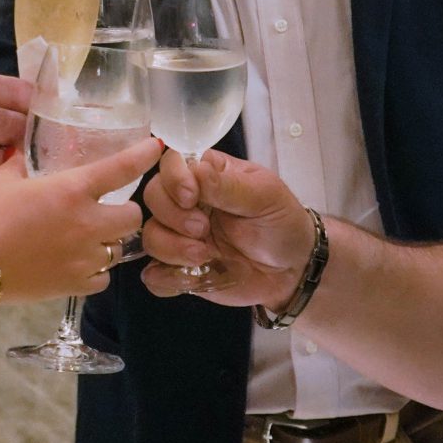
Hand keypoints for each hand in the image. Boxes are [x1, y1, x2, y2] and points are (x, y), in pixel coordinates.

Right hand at [0, 139, 156, 303]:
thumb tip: (29, 151)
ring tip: (88, 238)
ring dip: (109, 241)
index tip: (157, 148)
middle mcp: (86, 224)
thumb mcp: (1, 178)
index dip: (144, 155)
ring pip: (119, 250)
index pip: (122, 168)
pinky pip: (102, 278)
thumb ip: (23, 162)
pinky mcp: (74, 285)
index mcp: (71, 190)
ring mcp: (83, 258)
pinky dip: (96, 271)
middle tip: (106, 209)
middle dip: (125, 212)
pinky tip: (77, 264)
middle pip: (133, 218)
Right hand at [139, 149, 314, 308]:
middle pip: (152, 197)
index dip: (173, 179)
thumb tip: (195, 171)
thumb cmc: (282, 222)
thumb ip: (228, 185)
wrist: (292, 270)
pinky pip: (154, 275)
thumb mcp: (265, 196)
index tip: (192, 197)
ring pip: (149, 236)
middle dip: (173, 216)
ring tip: (203, 255)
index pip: (170, 163)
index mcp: (206, 175)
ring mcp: (180, 237)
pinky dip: (165, 278)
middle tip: (203, 229)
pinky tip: (191, 276)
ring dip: (170, 248)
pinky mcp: (180, 270)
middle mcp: (187, 203)